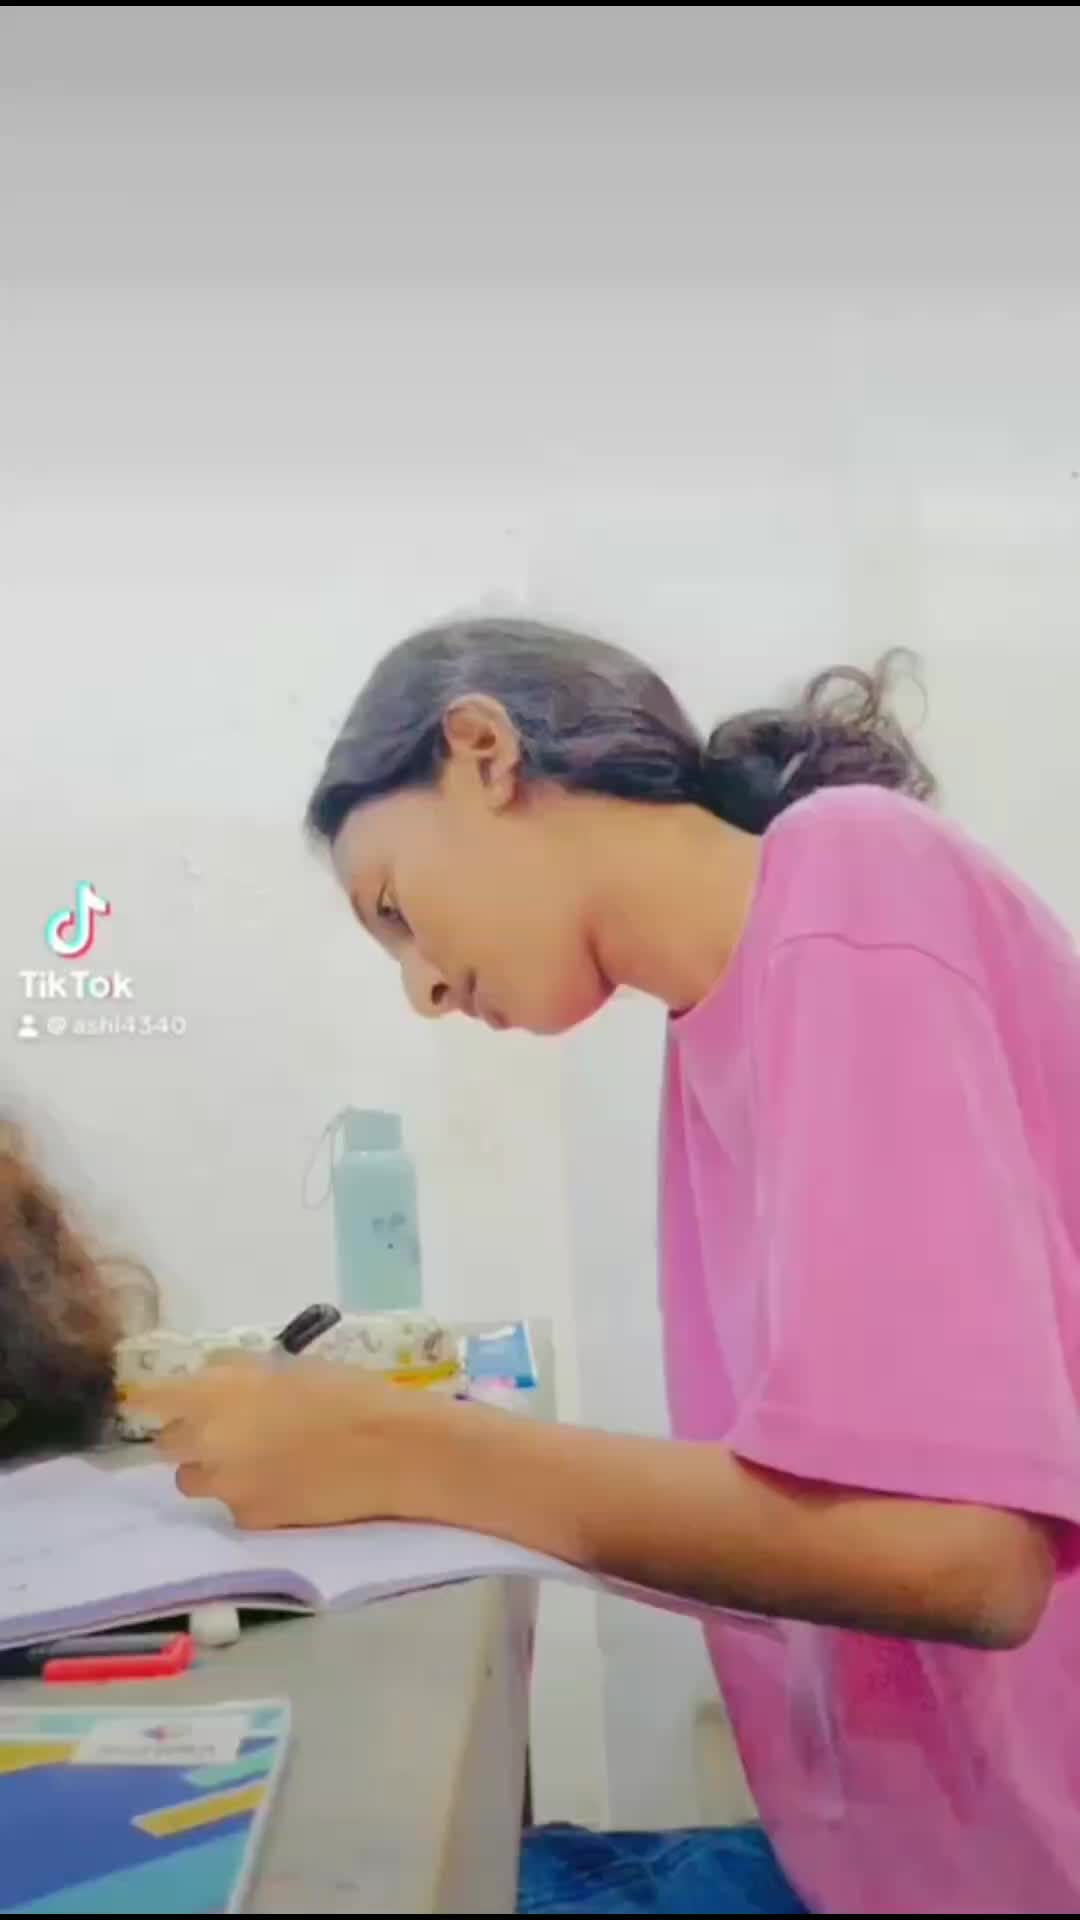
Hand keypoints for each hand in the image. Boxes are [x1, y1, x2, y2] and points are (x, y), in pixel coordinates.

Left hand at [126, 1362, 449, 1529]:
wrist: (392, 1450)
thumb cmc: (348, 1393)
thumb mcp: (289, 1366)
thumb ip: (239, 1371)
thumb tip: (210, 1372)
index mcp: (218, 1391)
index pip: (151, 1399)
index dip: (150, 1401)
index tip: (155, 1402)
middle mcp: (210, 1440)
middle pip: (165, 1446)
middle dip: (186, 1439)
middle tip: (221, 1432)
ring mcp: (227, 1485)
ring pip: (193, 1481)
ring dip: (211, 1471)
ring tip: (253, 1462)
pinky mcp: (250, 1519)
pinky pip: (231, 1507)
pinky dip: (247, 1497)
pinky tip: (284, 1485)